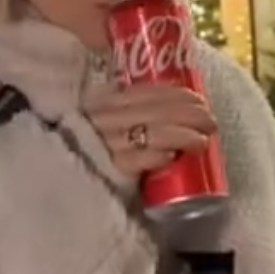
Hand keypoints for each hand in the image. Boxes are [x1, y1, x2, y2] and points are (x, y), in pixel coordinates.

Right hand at [83, 81, 215, 181]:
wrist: (63, 181)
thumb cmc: (88, 148)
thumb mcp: (102, 120)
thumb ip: (125, 111)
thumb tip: (167, 104)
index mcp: (106, 101)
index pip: (149, 92)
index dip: (179, 95)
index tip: (199, 100)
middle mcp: (106, 118)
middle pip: (157, 111)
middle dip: (191, 114)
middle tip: (211, 122)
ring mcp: (107, 143)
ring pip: (154, 132)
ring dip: (184, 135)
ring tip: (202, 141)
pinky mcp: (109, 169)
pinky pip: (137, 159)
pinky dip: (157, 156)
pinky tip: (171, 157)